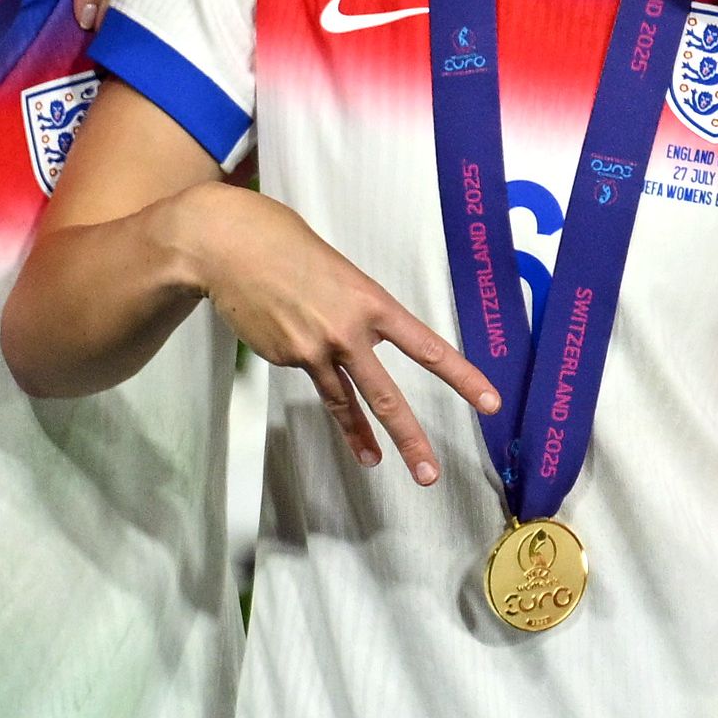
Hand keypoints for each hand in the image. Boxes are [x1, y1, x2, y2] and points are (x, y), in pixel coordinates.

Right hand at [171, 185, 499, 482]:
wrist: (228, 248)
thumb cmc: (285, 244)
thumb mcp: (337, 269)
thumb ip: (356, 306)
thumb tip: (358, 339)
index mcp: (371, 302)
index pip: (427, 347)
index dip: (462, 377)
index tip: (490, 402)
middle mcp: (348, 332)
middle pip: (386, 395)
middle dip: (410, 438)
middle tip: (429, 473)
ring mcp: (314, 351)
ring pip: (346, 403)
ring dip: (364, 438)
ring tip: (377, 464)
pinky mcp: (286, 359)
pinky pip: (310, 374)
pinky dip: (311, 369)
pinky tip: (292, 340)